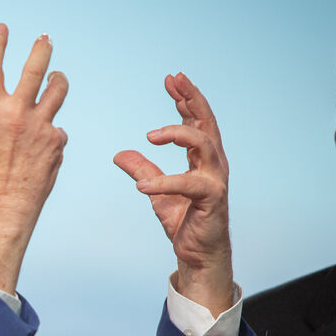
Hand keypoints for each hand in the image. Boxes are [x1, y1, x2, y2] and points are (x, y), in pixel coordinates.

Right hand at [0, 24, 68, 292]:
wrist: (4, 210)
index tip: (2, 28)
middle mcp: (18, 115)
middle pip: (37, 69)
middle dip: (41, 49)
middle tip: (44, 38)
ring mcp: (41, 127)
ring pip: (58, 91)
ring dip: (57, 81)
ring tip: (55, 78)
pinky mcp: (57, 142)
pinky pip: (57, 127)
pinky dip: (49, 131)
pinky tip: (40, 144)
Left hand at [114, 72, 233, 316]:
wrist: (198, 255)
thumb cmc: (184, 221)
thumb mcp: (156, 191)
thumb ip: (142, 170)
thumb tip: (120, 154)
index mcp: (203, 159)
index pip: (197, 121)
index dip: (185, 99)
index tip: (171, 79)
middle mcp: (214, 164)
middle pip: (207, 123)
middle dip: (191, 99)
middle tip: (174, 81)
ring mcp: (215, 180)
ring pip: (204, 145)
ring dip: (178, 134)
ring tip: (150, 136)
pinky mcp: (211, 200)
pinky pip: (188, 184)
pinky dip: (164, 182)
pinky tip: (142, 186)